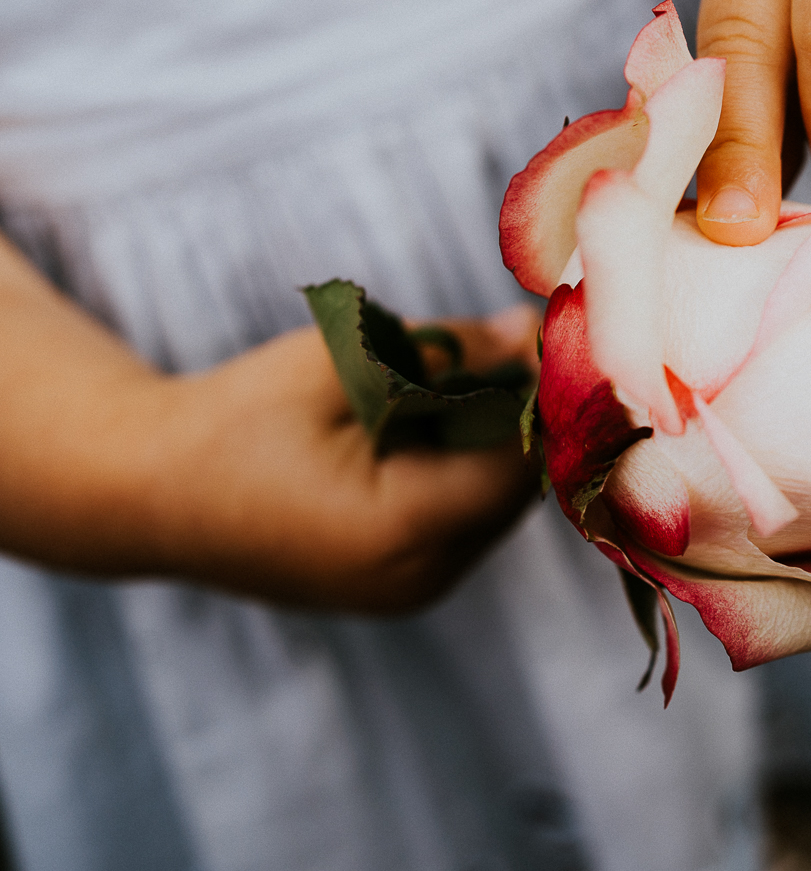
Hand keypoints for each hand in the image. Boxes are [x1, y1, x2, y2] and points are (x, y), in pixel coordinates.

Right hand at [0, 235, 540, 614]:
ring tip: (463, 383)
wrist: (149, 493)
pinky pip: (462, 526)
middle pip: (516, 491)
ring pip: (494, 510)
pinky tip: (433, 427)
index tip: (547, 340)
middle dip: (521, 420)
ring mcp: (408, 594)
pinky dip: (462, 474)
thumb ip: (448, 349)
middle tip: (509, 350)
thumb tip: (534, 331)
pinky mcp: (397, 589)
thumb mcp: (345, 362)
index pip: (520, 465)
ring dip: (493, 446)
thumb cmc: (239, 417)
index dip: (542, 401)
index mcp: (401, 530)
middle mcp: (416, 579)